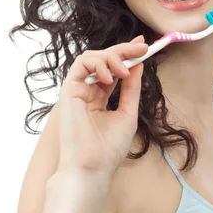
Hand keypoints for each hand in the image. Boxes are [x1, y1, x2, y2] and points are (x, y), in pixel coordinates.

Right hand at [56, 35, 147, 175]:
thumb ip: (131, 88)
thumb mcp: (127, 112)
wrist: (92, 166)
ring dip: (112, 57)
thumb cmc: (108, 148)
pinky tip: (110, 76)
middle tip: (142, 47)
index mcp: (100, 97)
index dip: (127, 54)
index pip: (113, 69)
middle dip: (124, 50)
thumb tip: (138, 64)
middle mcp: (87, 90)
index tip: (144, 46)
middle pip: (104, 59)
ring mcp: (77, 89)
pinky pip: (81, 63)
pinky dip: (98, 63)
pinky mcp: (68, 89)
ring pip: (93, 57)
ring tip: (124, 71)